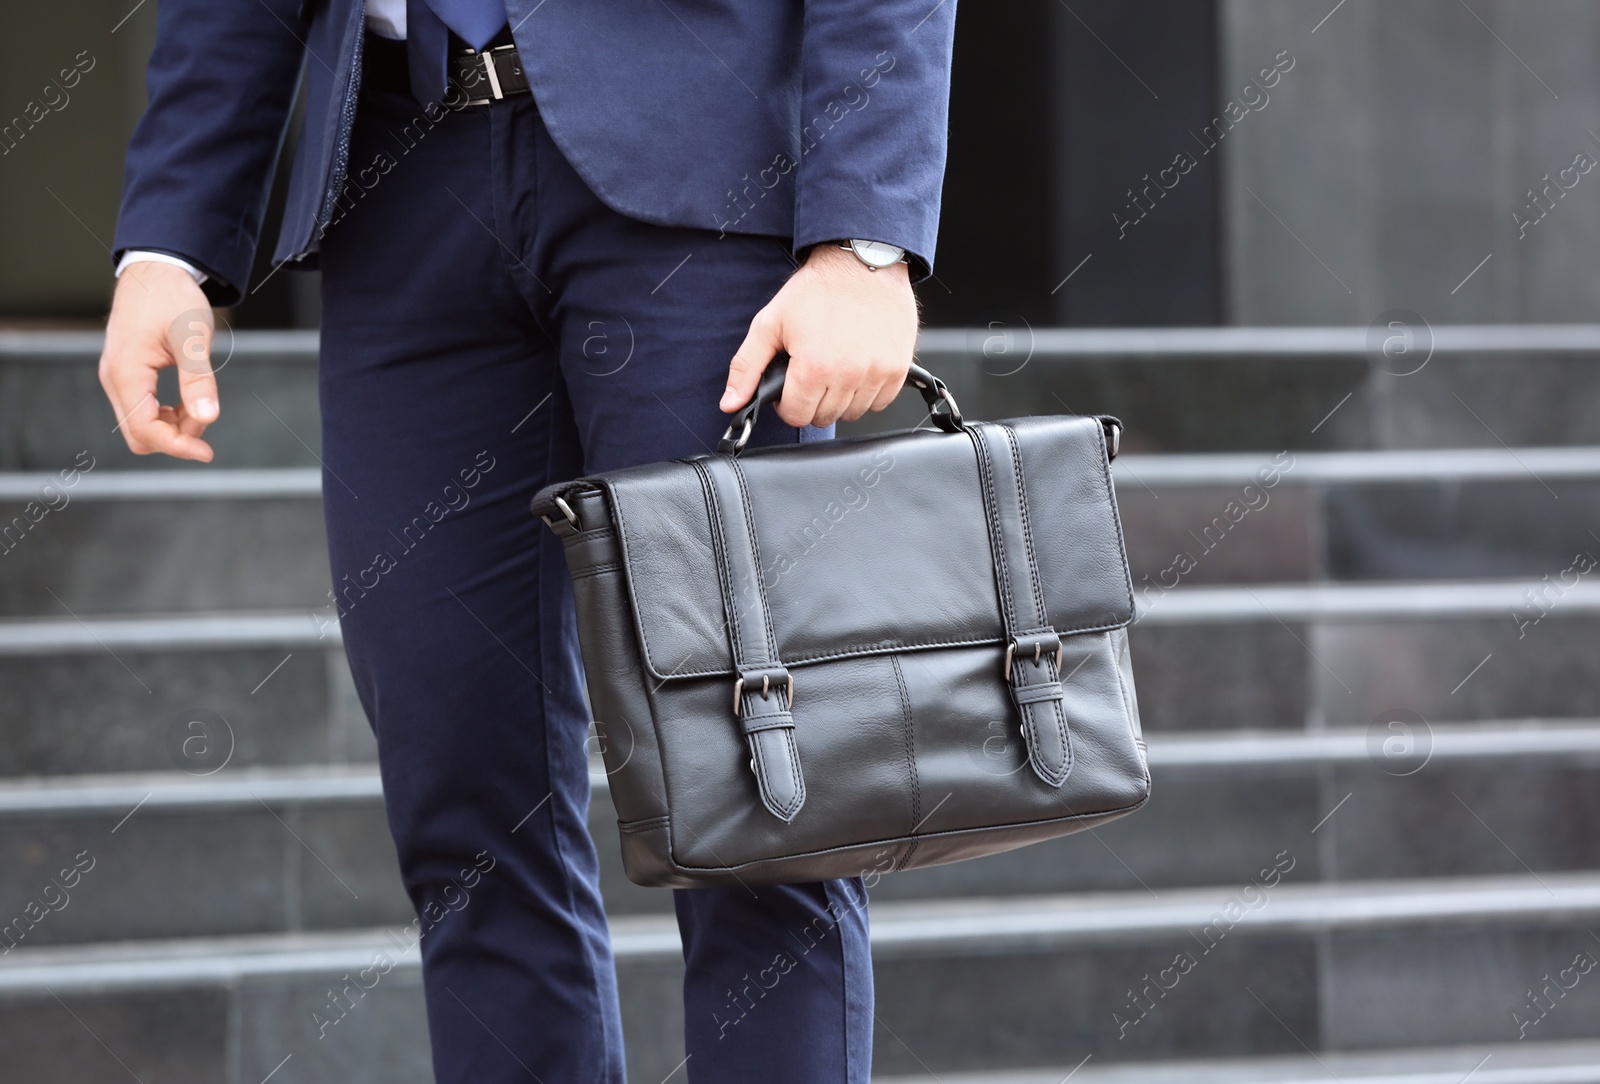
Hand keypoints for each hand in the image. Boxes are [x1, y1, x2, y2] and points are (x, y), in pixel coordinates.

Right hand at [99, 261, 219, 461]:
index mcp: (126, 373)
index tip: (207, 452)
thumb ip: (198, 380)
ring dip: (172, 426)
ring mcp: (117, 377)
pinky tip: (188, 400)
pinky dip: (167, 414)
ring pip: (140, 425)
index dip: (177, 446)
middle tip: (205, 416)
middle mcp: (114, 379)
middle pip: (138, 435)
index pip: (145, 430)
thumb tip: (207, 419)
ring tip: (199, 402)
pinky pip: (141, 409)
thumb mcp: (192, 337)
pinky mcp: (126, 374)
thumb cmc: (172, 297)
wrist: (155, 270)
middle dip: (174, 437)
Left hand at [722, 243, 917, 427]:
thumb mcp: (770, 323)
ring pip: (852, 413)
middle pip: (824, 417)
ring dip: (840, 398)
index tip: (792, 382)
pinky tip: (857, 367)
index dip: (787, 402)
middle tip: (812, 369)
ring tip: (835, 365)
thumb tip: (731, 403)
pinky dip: (867, 393)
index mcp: (813, 367)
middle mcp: (847, 375)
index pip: (796, 416)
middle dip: (812, 399)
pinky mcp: (897, 369)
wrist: (862, 262)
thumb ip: (746, 367)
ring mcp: (876, 374)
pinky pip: (880, 402)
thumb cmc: (818, 289)